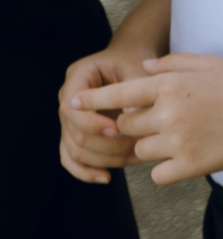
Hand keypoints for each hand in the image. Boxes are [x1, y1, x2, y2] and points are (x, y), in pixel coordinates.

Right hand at [58, 48, 151, 181]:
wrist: (133, 60)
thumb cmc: (137, 60)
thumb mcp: (138, 66)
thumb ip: (134, 89)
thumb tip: (131, 117)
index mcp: (77, 78)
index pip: (71, 106)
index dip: (91, 122)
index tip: (117, 129)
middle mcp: (68, 101)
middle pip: (74, 132)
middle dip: (105, 144)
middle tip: (137, 146)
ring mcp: (70, 120)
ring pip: (75, 149)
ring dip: (104, 159)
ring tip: (136, 158)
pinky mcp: (77, 135)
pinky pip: (71, 158)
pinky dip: (85, 171)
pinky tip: (106, 178)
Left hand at [74, 54, 222, 184]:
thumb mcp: (210, 63)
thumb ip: (172, 64)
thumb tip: (142, 69)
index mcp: (171, 86)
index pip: (118, 94)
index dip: (92, 99)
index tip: (73, 103)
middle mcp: (169, 114)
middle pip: (126, 126)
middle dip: (135, 124)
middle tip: (161, 120)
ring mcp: (179, 142)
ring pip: (141, 151)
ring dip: (151, 146)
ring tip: (179, 138)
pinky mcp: (191, 166)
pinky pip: (158, 174)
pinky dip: (165, 169)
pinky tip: (184, 157)